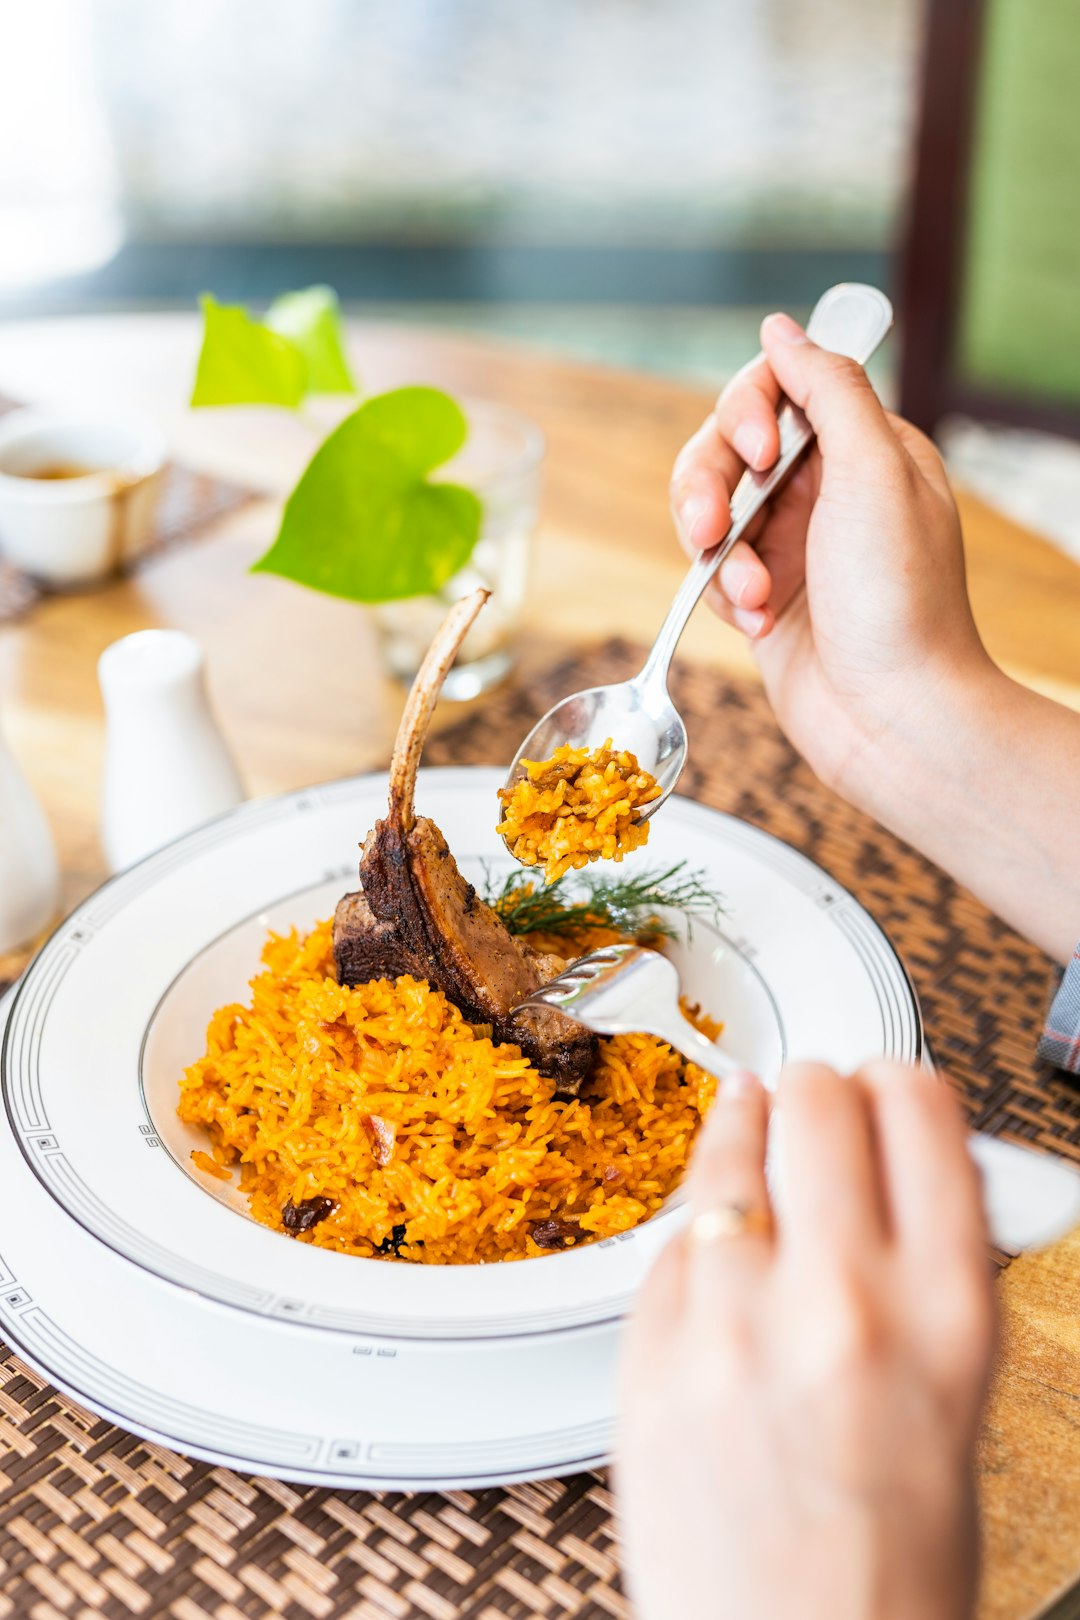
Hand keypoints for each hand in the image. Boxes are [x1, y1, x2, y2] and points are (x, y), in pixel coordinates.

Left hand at [617, 1063, 994, 1619]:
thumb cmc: (892, 1555)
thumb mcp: (957, 1393)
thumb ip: (926, 1265)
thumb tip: (898, 1162)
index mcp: (944, 1312)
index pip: (916, 1108)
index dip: (895, 1080)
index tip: (880, 1082)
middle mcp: (841, 1303)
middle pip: (813, 1100)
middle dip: (815, 1092)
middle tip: (811, 1107)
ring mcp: (733, 1326)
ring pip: (725, 1154)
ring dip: (742, 1135)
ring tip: (748, 1132)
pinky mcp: (649, 1359)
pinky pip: (672, 1242)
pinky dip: (697, 1231)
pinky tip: (715, 1247)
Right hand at [669, 314, 995, 803]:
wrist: (893, 718)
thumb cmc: (899, 600)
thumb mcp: (874, 471)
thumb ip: (828, 388)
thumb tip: (782, 328)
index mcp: (866, 447)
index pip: (781, 388)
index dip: (752, 410)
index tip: (761, 454)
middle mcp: (826, 490)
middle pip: (728, 447)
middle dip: (711, 487)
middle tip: (712, 530)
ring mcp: (792, 545)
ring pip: (709, 510)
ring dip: (720, 553)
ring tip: (753, 597)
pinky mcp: (765, 598)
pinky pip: (713, 571)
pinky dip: (728, 595)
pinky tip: (762, 624)